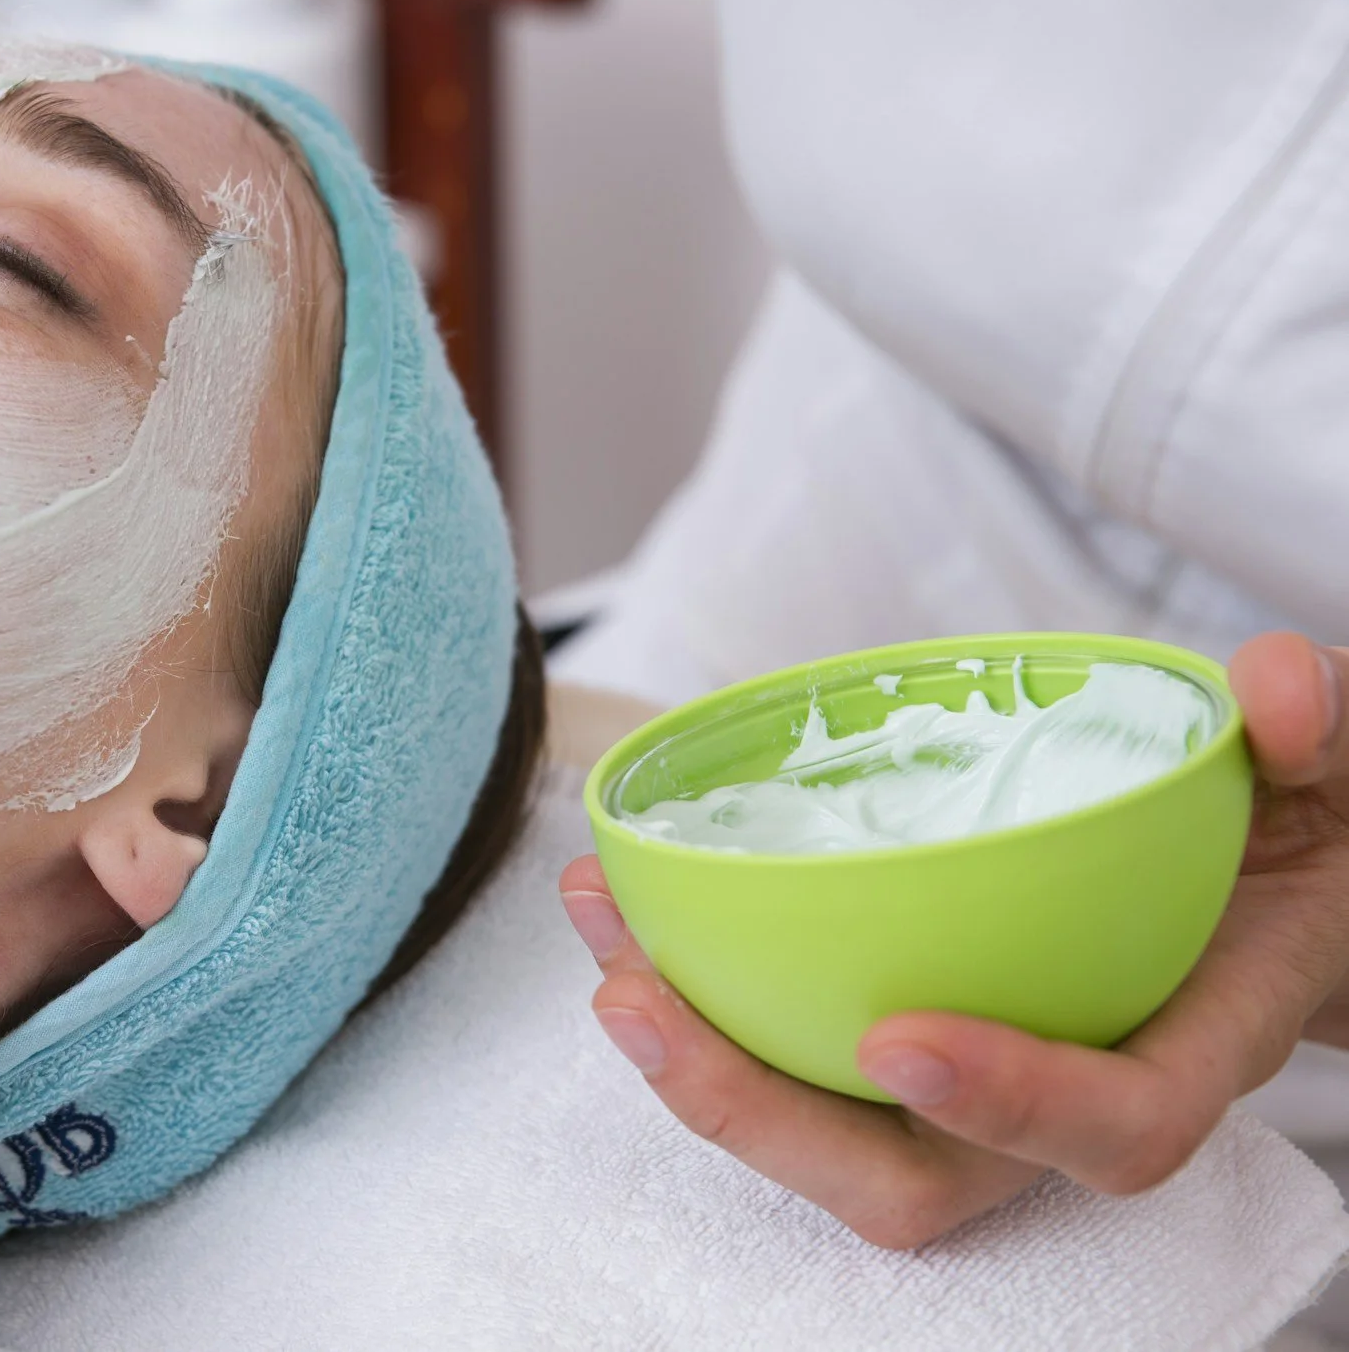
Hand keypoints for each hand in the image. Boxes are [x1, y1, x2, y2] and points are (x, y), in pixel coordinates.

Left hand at [558, 631, 1348, 1248]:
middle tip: (642, 1005)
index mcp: (1191, 1041)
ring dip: (697, 1066)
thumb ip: (1317, 725)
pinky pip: (791, 1058)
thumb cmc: (1298, 833)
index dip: (1009, 1103)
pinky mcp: (899, 1035)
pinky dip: (698, 995)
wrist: (1278, 877)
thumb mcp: (1332, 776)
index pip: (1116, 1123)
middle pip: (914, 1181)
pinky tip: (621, 906)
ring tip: (603, 950)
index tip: (896, 1038)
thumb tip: (1279, 697)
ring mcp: (975, 1077)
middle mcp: (1067, 1087)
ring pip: (828, 1138)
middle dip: (762, 1117)